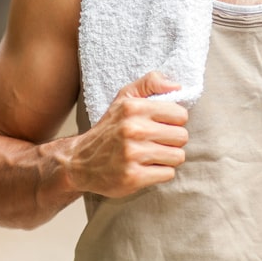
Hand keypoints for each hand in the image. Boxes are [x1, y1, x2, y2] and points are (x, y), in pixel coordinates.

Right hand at [70, 71, 188, 197]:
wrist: (80, 162)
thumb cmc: (110, 128)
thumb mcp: (125, 98)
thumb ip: (151, 83)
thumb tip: (178, 86)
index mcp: (134, 108)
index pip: (180, 114)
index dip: (174, 121)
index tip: (162, 125)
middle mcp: (133, 130)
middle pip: (182, 136)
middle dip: (172, 140)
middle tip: (156, 142)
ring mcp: (133, 155)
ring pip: (178, 156)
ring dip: (168, 158)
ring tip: (151, 155)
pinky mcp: (133, 177)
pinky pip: (168, 174)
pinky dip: (160, 172)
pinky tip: (146, 168)